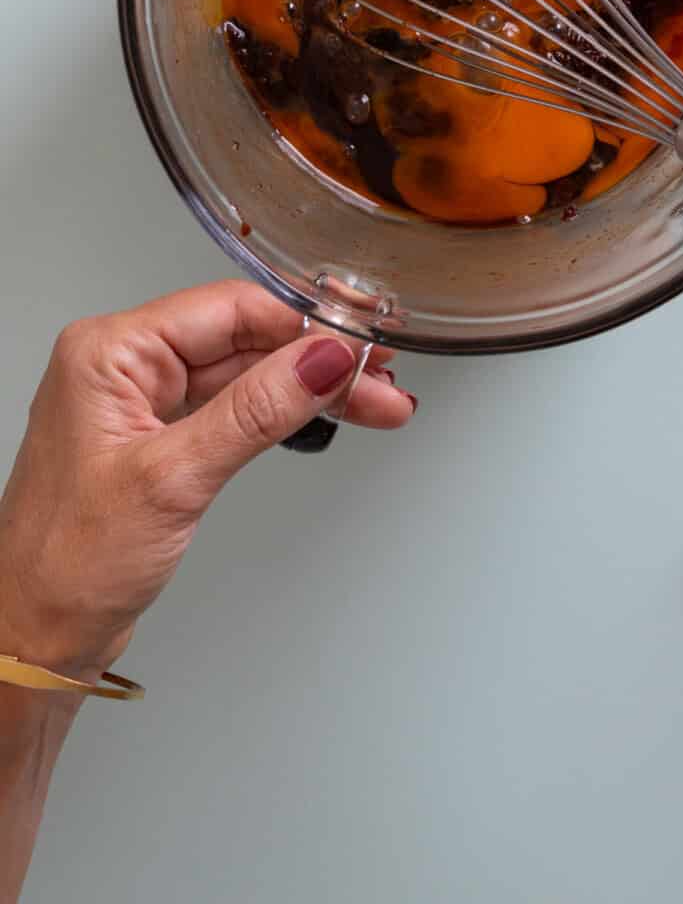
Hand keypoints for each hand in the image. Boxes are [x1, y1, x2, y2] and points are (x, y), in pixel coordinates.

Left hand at [0, 282, 415, 682]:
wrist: (31, 639)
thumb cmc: (63, 564)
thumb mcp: (173, 479)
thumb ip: (257, 411)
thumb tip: (323, 360)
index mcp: (110, 351)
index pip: (230, 309)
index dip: (304, 326)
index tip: (361, 346)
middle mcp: (125, 365)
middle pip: (246, 339)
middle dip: (319, 362)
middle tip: (381, 382)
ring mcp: (144, 402)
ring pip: (248, 374)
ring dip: (312, 389)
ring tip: (376, 404)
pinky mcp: (162, 438)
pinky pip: (235, 407)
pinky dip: (284, 415)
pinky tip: (327, 416)